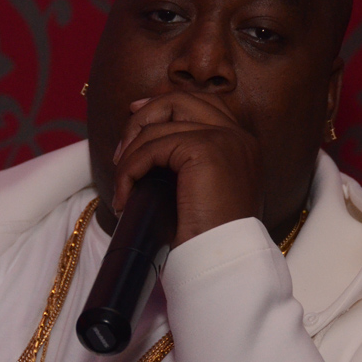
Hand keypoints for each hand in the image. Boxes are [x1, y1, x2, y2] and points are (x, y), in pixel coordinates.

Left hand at [111, 92, 262, 245]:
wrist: (222, 261)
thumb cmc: (209, 238)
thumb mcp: (202, 192)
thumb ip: (186, 162)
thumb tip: (148, 138)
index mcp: (241, 143)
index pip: (201, 103)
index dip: (164, 103)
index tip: (134, 113)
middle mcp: (238, 135)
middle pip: (180, 99)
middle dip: (142, 118)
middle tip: (120, 152)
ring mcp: (224, 139)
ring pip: (159, 125)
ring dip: (130, 155)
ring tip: (122, 186)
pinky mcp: (205, 149)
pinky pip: (152, 148)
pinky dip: (130, 170)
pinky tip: (126, 197)